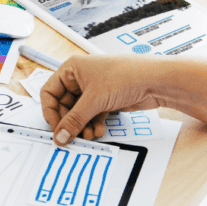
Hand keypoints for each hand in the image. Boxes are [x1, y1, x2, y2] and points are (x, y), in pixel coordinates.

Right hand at [40, 55, 160, 144]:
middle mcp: (80, 78)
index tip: (56, 128)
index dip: (50, 111)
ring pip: (79, 112)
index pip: (50, 93)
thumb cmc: (125, 75)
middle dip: (70, 122)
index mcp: (71, 69)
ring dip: (82, 126)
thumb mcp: (93, 100)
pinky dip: (93, 124)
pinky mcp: (105, 99)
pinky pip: (92, 114)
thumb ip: (74, 121)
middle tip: (72, 136)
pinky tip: (99, 130)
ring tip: (89, 135)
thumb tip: (59, 136)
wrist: (156, 80)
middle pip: (64, 105)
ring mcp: (94, 89)